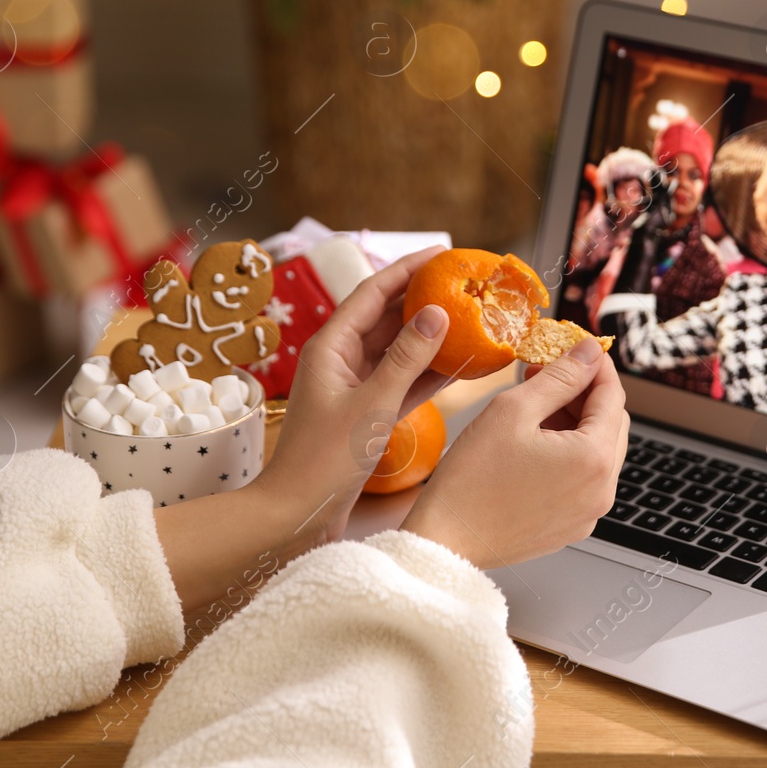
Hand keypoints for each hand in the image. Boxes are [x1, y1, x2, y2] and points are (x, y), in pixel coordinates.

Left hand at [253, 245, 453, 555]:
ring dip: (431, 335)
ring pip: (399, 349)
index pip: (373, 292)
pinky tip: (461, 364)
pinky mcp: (367, 411)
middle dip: (424, 297)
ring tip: (470, 316)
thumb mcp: (372, 404)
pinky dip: (429, 372)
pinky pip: (403, 381)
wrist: (296, 514)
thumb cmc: (324, 460)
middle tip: (464, 283)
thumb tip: (436, 313)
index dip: (408, 268)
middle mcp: (341, 359)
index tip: (444, 253)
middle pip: (387, 316)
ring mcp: (355, 386)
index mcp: (330, 346)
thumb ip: (406, 358)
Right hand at [401, 340, 628, 569]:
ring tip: (535, 405)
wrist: (446, 541)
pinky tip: (535, 440)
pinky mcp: (573, 525)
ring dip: (576, 421)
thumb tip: (590, 353)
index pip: (613, 396)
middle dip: (584, 392)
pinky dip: (569, 452)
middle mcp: (602, 490)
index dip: (596, 365)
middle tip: (548, 373)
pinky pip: (584, 478)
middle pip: (611, 423)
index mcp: (593, 459)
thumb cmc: (472, 479)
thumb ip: (560, 376)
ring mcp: (590, 512)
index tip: (578, 348)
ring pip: (598, 450)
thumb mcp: (514, 410)